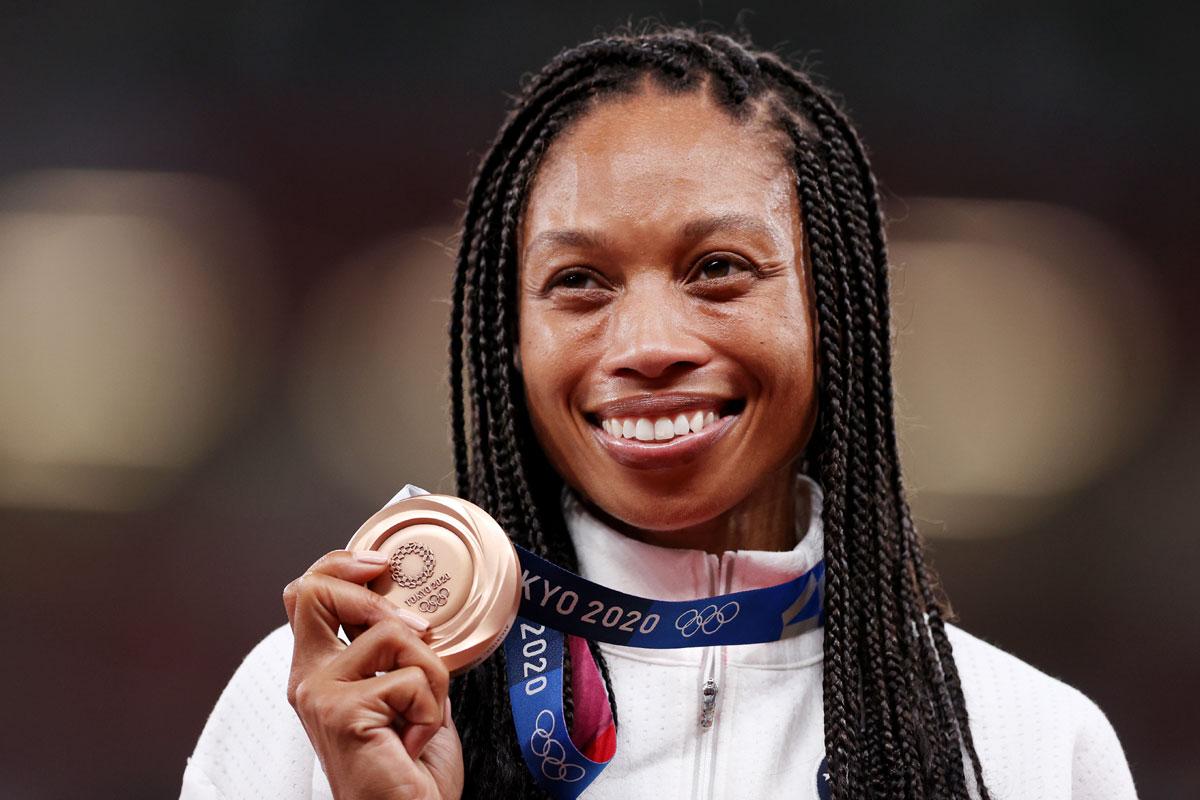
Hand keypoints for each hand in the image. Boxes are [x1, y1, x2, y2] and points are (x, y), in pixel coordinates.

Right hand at [283, 550, 463, 799]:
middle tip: (418, 634)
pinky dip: (432, 706)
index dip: (340, 563)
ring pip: (390, 632)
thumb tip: (413, 609)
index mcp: (320, 668)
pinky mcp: (341, 713)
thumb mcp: (404, 690)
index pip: (306, 591)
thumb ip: (395, 651)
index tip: (382, 565)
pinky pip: (410, 676)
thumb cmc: (408, 766)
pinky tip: (415, 740)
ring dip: (431, 671)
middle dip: (377, 598)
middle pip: (315, 590)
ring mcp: (320, 694)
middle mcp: (309, 678)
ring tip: (424, 713)